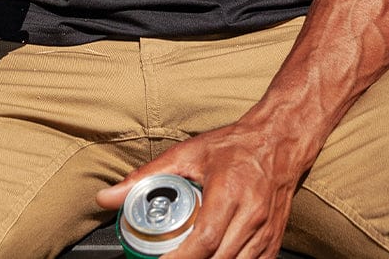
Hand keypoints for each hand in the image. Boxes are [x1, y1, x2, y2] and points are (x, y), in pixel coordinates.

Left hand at [95, 122, 301, 258]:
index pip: (204, 239)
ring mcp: (266, 232)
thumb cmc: (236, 146)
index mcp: (230, 190)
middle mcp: (252, 214)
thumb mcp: (188, 153)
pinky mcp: (273, 242)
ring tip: (188, 255)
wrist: (281, 141)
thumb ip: (146, 177)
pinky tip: (213, 256)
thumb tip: (107, 198)